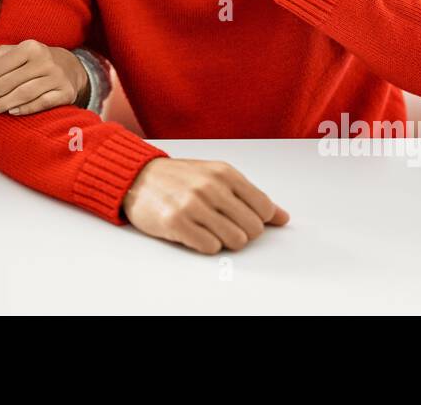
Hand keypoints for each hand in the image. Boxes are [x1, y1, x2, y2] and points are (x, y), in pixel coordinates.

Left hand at [0, 40, 89, 114]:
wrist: (69, 67)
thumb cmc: (32, 61)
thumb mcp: (10, 55)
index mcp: (30, 47)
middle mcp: (45, 60)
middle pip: (10, 82)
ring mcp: (57, 77)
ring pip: (24, 94)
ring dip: (5, 104)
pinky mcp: (66, 92)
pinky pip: (41, 104)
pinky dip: (24, 109)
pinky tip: (13, 111)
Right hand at [122, 158, 289, 253]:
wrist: (137, 177)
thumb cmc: (180, 178)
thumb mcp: (217, 177)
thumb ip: (251, 196)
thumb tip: (283, 217)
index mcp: (224, 172)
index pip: (264, 208)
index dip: (257, 219)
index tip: (242, 217)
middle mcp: (210, 186)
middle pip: (253, 228)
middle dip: (242, 232)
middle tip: (222, 224)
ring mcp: (193, 204)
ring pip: (235, 240)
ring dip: (224, 240)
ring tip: (208, 228)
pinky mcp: (176, 222)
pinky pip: (210, 247)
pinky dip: (206, 244)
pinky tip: (194, 232)